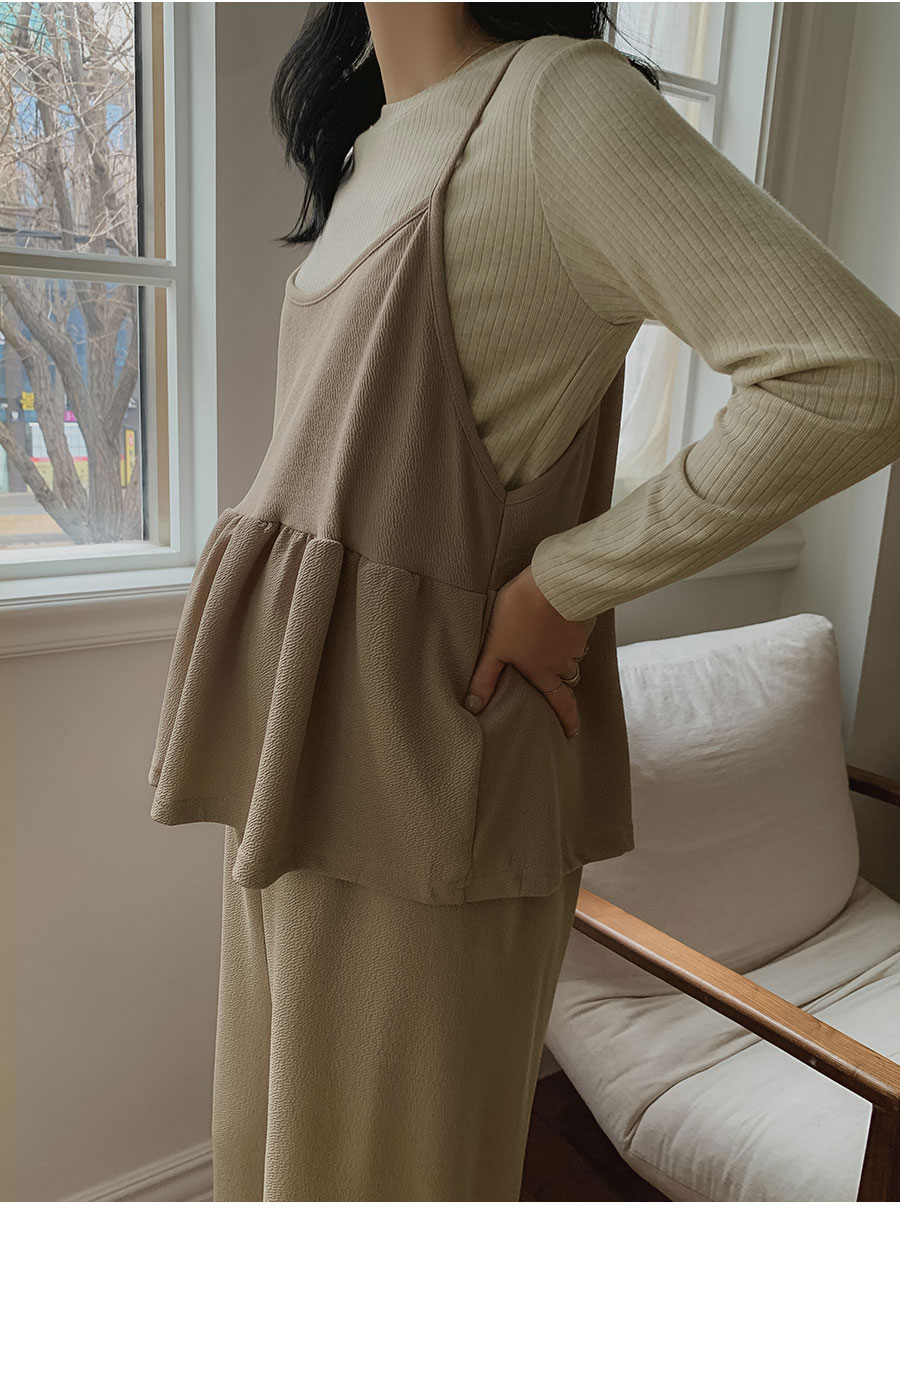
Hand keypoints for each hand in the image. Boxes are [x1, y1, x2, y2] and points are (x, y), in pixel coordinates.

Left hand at [463, 566, 594, 737]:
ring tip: (558, 651)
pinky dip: (571, 634)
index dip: (567, 719)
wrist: (555, 584)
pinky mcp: (583, 621)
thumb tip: (473, 705)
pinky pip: (579, 635)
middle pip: (569, 680)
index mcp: (543, 672)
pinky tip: (562, 624)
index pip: (560, 703)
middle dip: (567, 687)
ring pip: (574, 656)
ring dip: (567, 657)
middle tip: (565, 692)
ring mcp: (577, 642)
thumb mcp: (495, 647)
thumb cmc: (522, 614)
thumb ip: (486, 676)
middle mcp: (564, 662)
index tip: (572, 732)